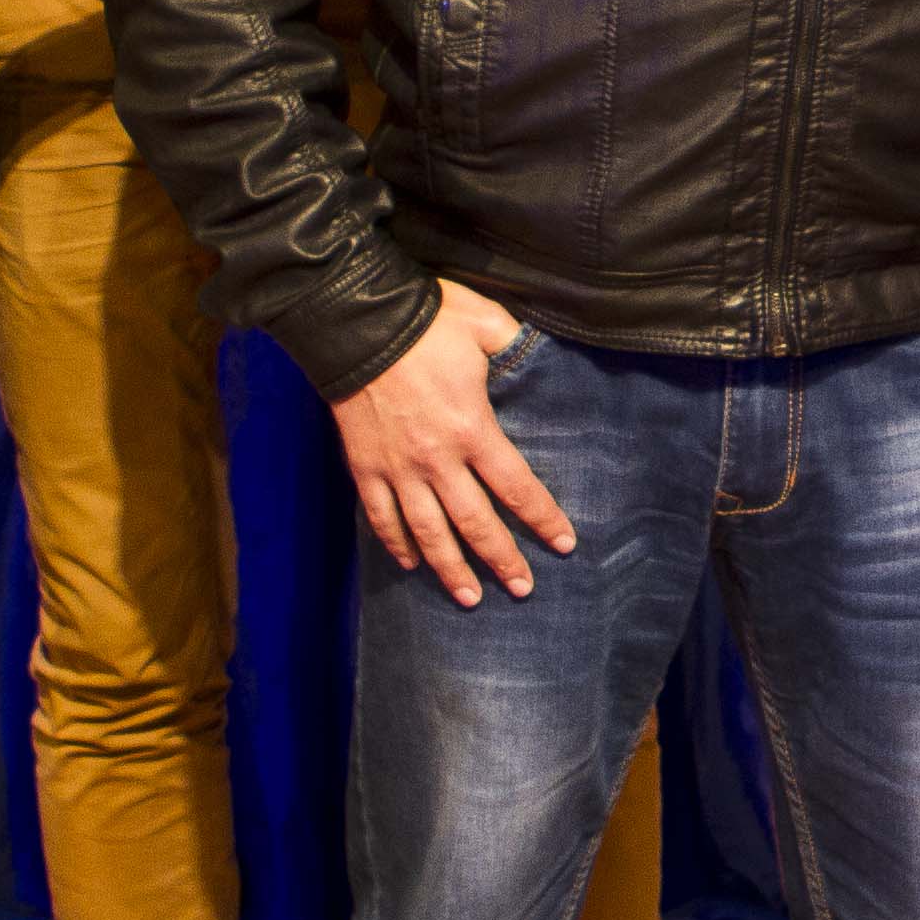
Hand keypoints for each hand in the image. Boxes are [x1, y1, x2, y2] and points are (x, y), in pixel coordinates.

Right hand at [326, 285, 579, 606]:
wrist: (355, 324)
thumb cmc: (426, 320)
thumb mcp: (485, 322)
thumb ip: (516, 343)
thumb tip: (541, 352)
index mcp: (474, 429)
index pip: (518, 487)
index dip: (543, 519)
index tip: (564, 544)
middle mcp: (438, 461)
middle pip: (476, 524)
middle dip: (502, 560)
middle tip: (522, 589)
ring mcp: (398, 469)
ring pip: (428, 533)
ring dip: (450, 568)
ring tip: (469, 599)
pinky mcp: (365, 467)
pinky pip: (381, 517)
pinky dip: (396, 544)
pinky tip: (411, 564)